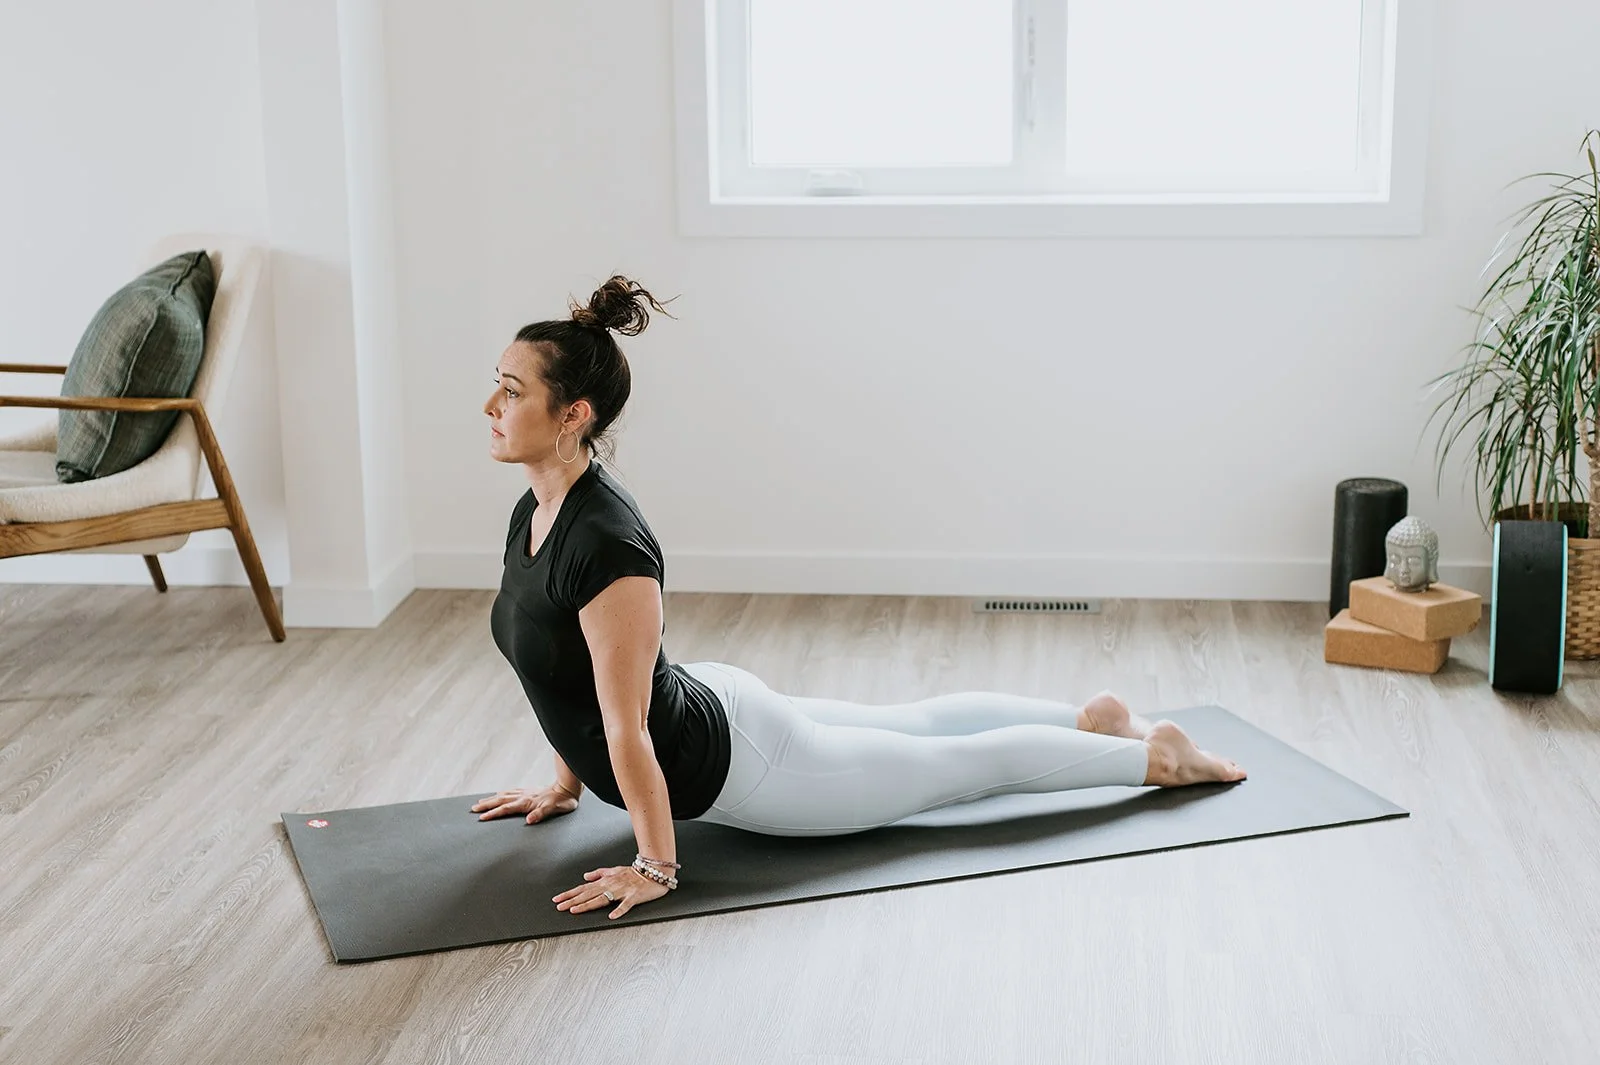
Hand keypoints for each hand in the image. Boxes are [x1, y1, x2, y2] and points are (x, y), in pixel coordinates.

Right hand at [470, 786, 578, 823]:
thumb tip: (529, 820)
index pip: (506, 809)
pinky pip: (510, 792)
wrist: (568, 787)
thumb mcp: (554, 809)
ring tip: (479, 802)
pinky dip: (501, 794)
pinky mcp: (528, 791)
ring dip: (491, 799)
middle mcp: (523, 796)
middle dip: (486, 805)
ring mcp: (525, 792)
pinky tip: (499, 795)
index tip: (481, 818)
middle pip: (500, 801)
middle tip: (473, 809)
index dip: (493, 813)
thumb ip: (541, 814)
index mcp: (526, 803)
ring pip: (503, 795)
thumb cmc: (562, 801)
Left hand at [554, 864, 668, 918]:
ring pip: (602, 899)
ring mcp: (622, 891)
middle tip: (559, 907)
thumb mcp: (615, 870)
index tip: (557, 900)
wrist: (655, 871)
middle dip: (573, 901)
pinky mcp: (634, 896)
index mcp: (605, 881)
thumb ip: (599, 873)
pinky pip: (626, 904)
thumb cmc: (635, 873)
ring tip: (576, 910)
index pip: (584, 888)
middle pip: (588, 894)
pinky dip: (619, 910)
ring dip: (588, 905)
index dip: (570, 894)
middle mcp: (611, 885)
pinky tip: (612, 916)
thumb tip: (586, 876)